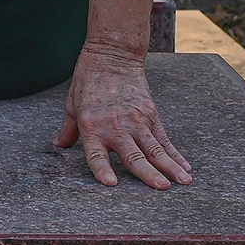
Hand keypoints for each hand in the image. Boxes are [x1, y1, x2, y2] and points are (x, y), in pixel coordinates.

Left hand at [54, 46, 192, 189]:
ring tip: (183, 182)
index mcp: (92, 127)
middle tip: (162, 188)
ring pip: (155, 149)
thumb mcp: (72, 104)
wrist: (111, 55)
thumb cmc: (88, 81)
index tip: (111, 184)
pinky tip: (185, 167)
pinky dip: (175, 154)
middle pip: (133, 155)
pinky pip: (163, 139)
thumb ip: (68, 129)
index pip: (96, 154)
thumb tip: (59, 145)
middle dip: (148, 174)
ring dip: (170, 167)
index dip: (102, 170)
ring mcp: (136, 121)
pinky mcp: (150, 114)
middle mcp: (115, 127)